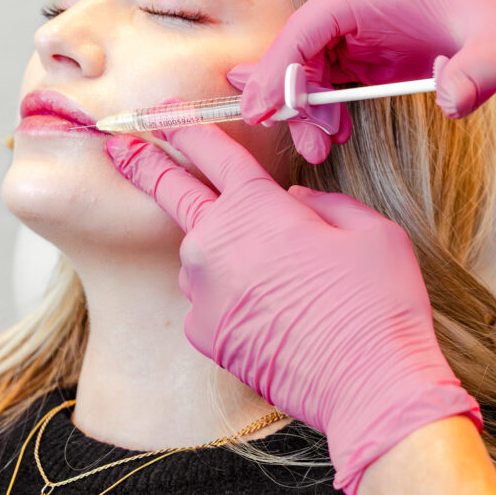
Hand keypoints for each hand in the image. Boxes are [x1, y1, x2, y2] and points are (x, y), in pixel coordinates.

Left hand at [106, 126, 480, 494]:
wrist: (368, 383)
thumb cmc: (377, 301)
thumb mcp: (370, 230)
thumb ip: (323, 203)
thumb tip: (293, 202)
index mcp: (257, 206)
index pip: (211, 151)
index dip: (185, 126)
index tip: (164, 113)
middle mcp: (215, 243)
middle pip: (169, 190)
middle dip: (141, 161)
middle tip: (118, 145)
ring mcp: (203, 292)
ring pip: (200, 255)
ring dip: (220, 251)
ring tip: (274, 277)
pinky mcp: (204, 334)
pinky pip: (209, 300)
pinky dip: (230, 297)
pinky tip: (270, 313)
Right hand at [239, 0, 495, 156]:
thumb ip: (479, 71)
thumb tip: (451, 100)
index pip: (315, 21)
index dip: (282, 59)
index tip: (265, 101)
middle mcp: (377, 10)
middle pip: (309, 46)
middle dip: (293, 92)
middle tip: (296, 138)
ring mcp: (382, 32)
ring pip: (321, 65)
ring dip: (311, 106)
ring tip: (319, 146)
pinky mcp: (392, 55)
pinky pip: (343, 79)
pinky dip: (331, 106)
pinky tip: (336, 132)